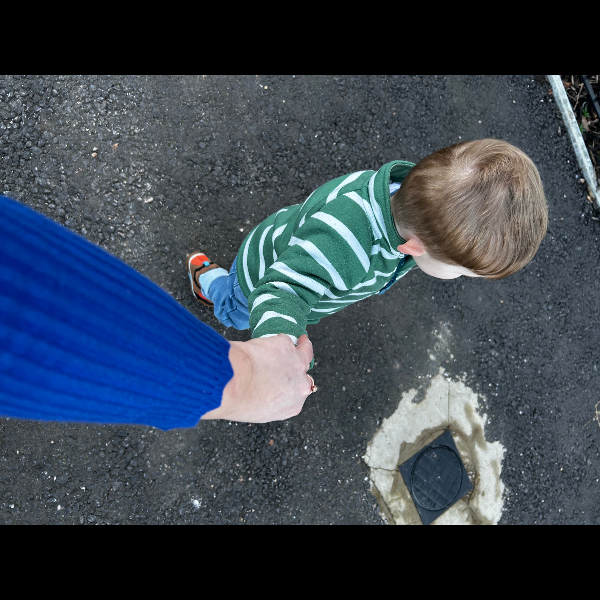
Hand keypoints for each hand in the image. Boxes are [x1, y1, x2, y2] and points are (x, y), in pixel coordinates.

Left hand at [200, 334, 314, 422]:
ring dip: (301, 345)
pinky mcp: (286, 345)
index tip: (284, 380)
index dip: (291, 384)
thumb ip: (268, 402)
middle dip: (301, 365)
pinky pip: (283, 340)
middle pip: (305, 372)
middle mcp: (300, 385)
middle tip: (301, 356)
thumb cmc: (240, 400)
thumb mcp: (258, 412)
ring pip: (304, 351)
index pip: (297, 393)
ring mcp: (296, 363)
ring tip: (300, 340)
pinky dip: (275, 341)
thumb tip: (260, 393)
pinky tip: (268, 342)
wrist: (235, 382)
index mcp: (293, 404)